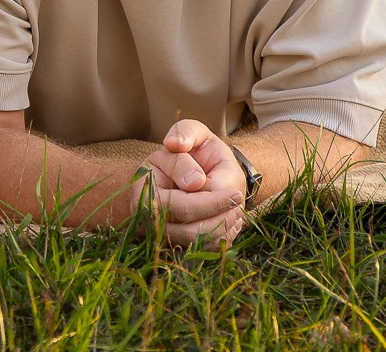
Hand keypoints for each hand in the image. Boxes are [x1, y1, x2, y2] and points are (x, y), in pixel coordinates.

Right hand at [137, 119, 247, 246]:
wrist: (196, 169)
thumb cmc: (194, 150)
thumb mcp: (193, 133)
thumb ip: (187, 135)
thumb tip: (188, 169)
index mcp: (145, 186)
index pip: (180, 206)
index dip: (210, 202)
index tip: (235, 192)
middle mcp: (147, 216)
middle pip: (187, 231)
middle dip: (219, 219)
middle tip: (240, 205)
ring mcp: (160, 234)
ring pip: (195, 245)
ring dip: (222, 230)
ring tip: (237, 212)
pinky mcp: (175, 245)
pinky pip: (200, 251)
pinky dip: (220, 239)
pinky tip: (230, 221)